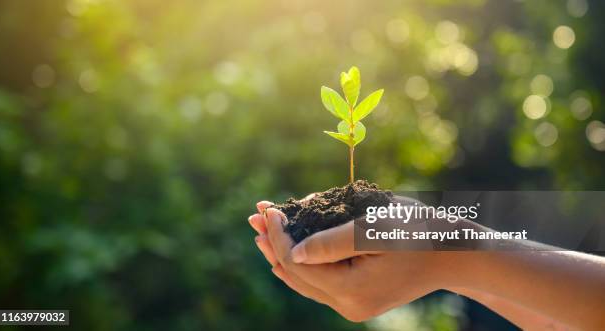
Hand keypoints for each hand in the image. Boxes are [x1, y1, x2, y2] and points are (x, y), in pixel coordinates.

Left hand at [248, 201, 450, 321]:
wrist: (454, 253)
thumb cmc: (418, 232)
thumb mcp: (374, 228)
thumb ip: (331, 241)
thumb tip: (293, 251)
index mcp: (351, 290)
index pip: (297, 263)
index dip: (278, 235)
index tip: (267, 208)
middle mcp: (348, 305)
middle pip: (296, 275)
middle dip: (273, 243)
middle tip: (254, 216)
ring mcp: (353, 305)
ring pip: (305, 281)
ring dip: (282, 253)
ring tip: (263, 230)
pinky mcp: (358, 298)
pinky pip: (319, 282)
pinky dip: (302, 262)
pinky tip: (288, 248)